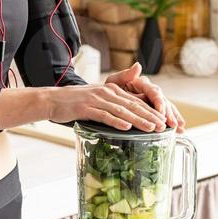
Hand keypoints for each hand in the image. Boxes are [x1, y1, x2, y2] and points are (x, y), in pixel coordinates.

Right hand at [47, 81, 167, 132]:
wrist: (53, 100)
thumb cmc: (76, 102)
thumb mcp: (99, 97)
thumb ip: (116, 100)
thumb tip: (130, 111)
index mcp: (112, 90)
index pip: (136, 100)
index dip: (151, 110)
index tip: (164, 119)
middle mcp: (107, 93)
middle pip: (132, 105)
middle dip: (150, 116)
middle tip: (163, 125)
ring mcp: (96, 100)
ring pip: (122, 111)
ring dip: (138, 120)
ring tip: (151, 128)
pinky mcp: (86, 108)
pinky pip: (104, 115)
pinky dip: (116, 122)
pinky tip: (126, 128)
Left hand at [105, 62, 185, 132]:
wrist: (104, 99)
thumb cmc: (108, 91)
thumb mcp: (113, 82)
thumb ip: (125, 75)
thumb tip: (138, 66)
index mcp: (141, 83)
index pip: (153, 91)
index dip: (158, 101)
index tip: (161, 111)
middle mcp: (149, 90)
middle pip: (162, 100)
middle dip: (168, 113)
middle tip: (171, 123)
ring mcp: (152, 100)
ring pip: (166, 108)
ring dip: (173, 118)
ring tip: (179, 128)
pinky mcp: (153, 109)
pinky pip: (165, 114)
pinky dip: (172, 121)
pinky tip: (180, 129)